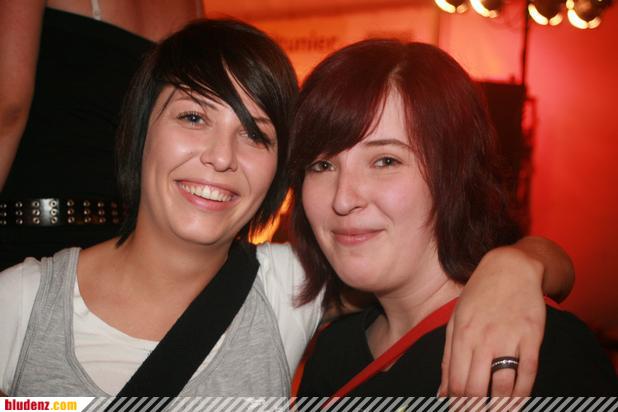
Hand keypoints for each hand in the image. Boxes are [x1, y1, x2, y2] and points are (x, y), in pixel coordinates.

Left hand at [439, 246, 545, 397]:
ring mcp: (508, 338)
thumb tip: (441, 393)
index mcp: (462, 335)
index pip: (456, 382)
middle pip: (476, 388)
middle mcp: (483, 339)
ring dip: (499, 407)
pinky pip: (528, 374)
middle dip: (474, 409)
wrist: (510, 268)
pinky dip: (522, 395)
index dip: (457, 404)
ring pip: (502, 386)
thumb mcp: (456, 321)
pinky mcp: (531, 337)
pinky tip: (516, 404)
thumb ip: (448, 358)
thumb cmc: (479, 295)